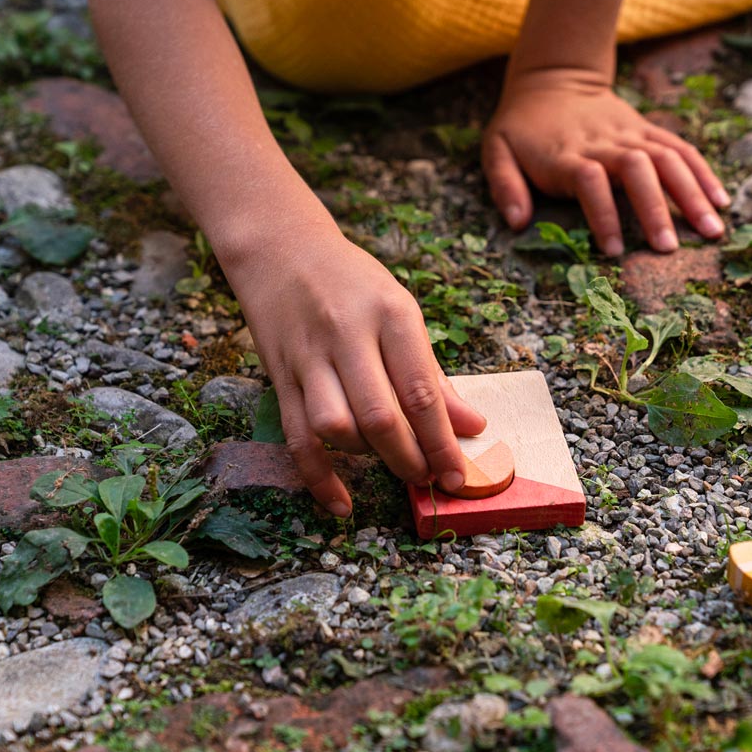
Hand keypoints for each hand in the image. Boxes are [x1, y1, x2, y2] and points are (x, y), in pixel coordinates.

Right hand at [226, 225, 485, 515]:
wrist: (282, 249)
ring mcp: (309, 357)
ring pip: (336, 427)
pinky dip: (318, 476)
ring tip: (392, 464)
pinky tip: (341, 502)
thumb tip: (471, 426)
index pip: (420, 390)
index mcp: (390, 315)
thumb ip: (433, 373)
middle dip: (409, 458)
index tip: (458, 473)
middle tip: (428, 479)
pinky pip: (297, 437)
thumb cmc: (353, 283)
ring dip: (368, 458)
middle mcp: (347, 335)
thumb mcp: (401, 311)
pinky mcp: (280, 376)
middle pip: (379, 415)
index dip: (442, 441)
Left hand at [482, 67, 729, 256]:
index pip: (590, 181)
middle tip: (670, 249)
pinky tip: (721, 202)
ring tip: (712, 230)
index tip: (614, 250)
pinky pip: (682, 149)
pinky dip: (703, 173)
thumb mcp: (496, 150)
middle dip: (656, 208)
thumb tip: (516, 223)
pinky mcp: (649, 131)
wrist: (553, 80)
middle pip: (638, 169)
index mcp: (567, 154)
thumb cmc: (522, 127)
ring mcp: (632, 134)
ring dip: (692, 194)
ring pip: (668, 159)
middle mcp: (605, 143)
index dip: (602, 214)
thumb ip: (504, 185)